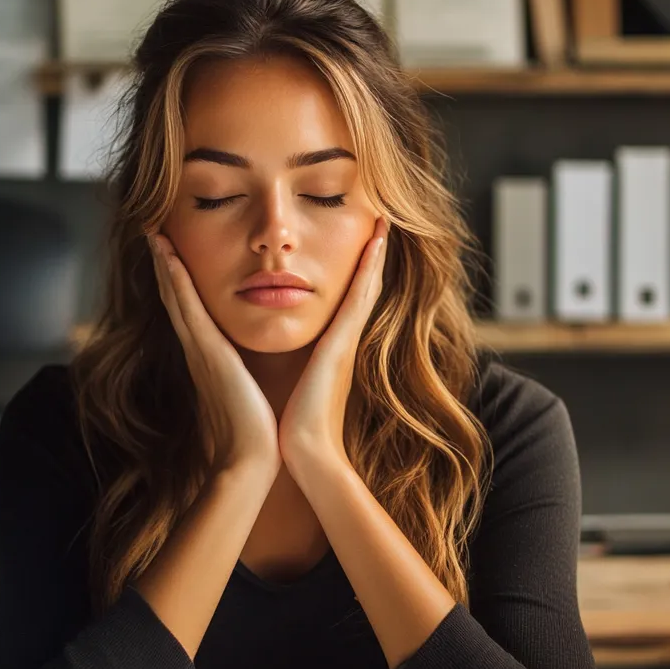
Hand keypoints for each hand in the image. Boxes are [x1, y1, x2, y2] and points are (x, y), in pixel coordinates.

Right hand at [148, 232, 280, 480]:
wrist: (250, 461)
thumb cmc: (254, 435)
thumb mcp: (247, 395)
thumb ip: (243, 378)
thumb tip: (249, 371)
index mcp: (208, 359)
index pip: (189, 310)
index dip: (178, 280)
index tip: (172, 252)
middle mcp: (196, 351)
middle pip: (175, 297)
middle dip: (164, 264)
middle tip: (154, 230)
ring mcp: (198, 351)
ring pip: (176, 296)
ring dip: (163, 263)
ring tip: (154, 231)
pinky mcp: (206, 354)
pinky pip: (187, 308)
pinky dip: (175, 280)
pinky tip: (168, 255)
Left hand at [278, 217, 388, 472]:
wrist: (305, 452)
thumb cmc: (296, 425)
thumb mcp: (295, 384)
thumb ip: (296, 367)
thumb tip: (285, 359)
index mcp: (330, 348)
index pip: (345, 299)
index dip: (357, 270)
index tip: (363, 239)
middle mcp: (343, 340)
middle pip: (363, 286)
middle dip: (373, 253)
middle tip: (383, 216)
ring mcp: (346, 342)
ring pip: (366, 286)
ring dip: (376, 252)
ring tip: (384, 216)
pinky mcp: (343, 346)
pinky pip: (359, 300)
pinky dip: (370, 271)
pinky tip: (377, 244)